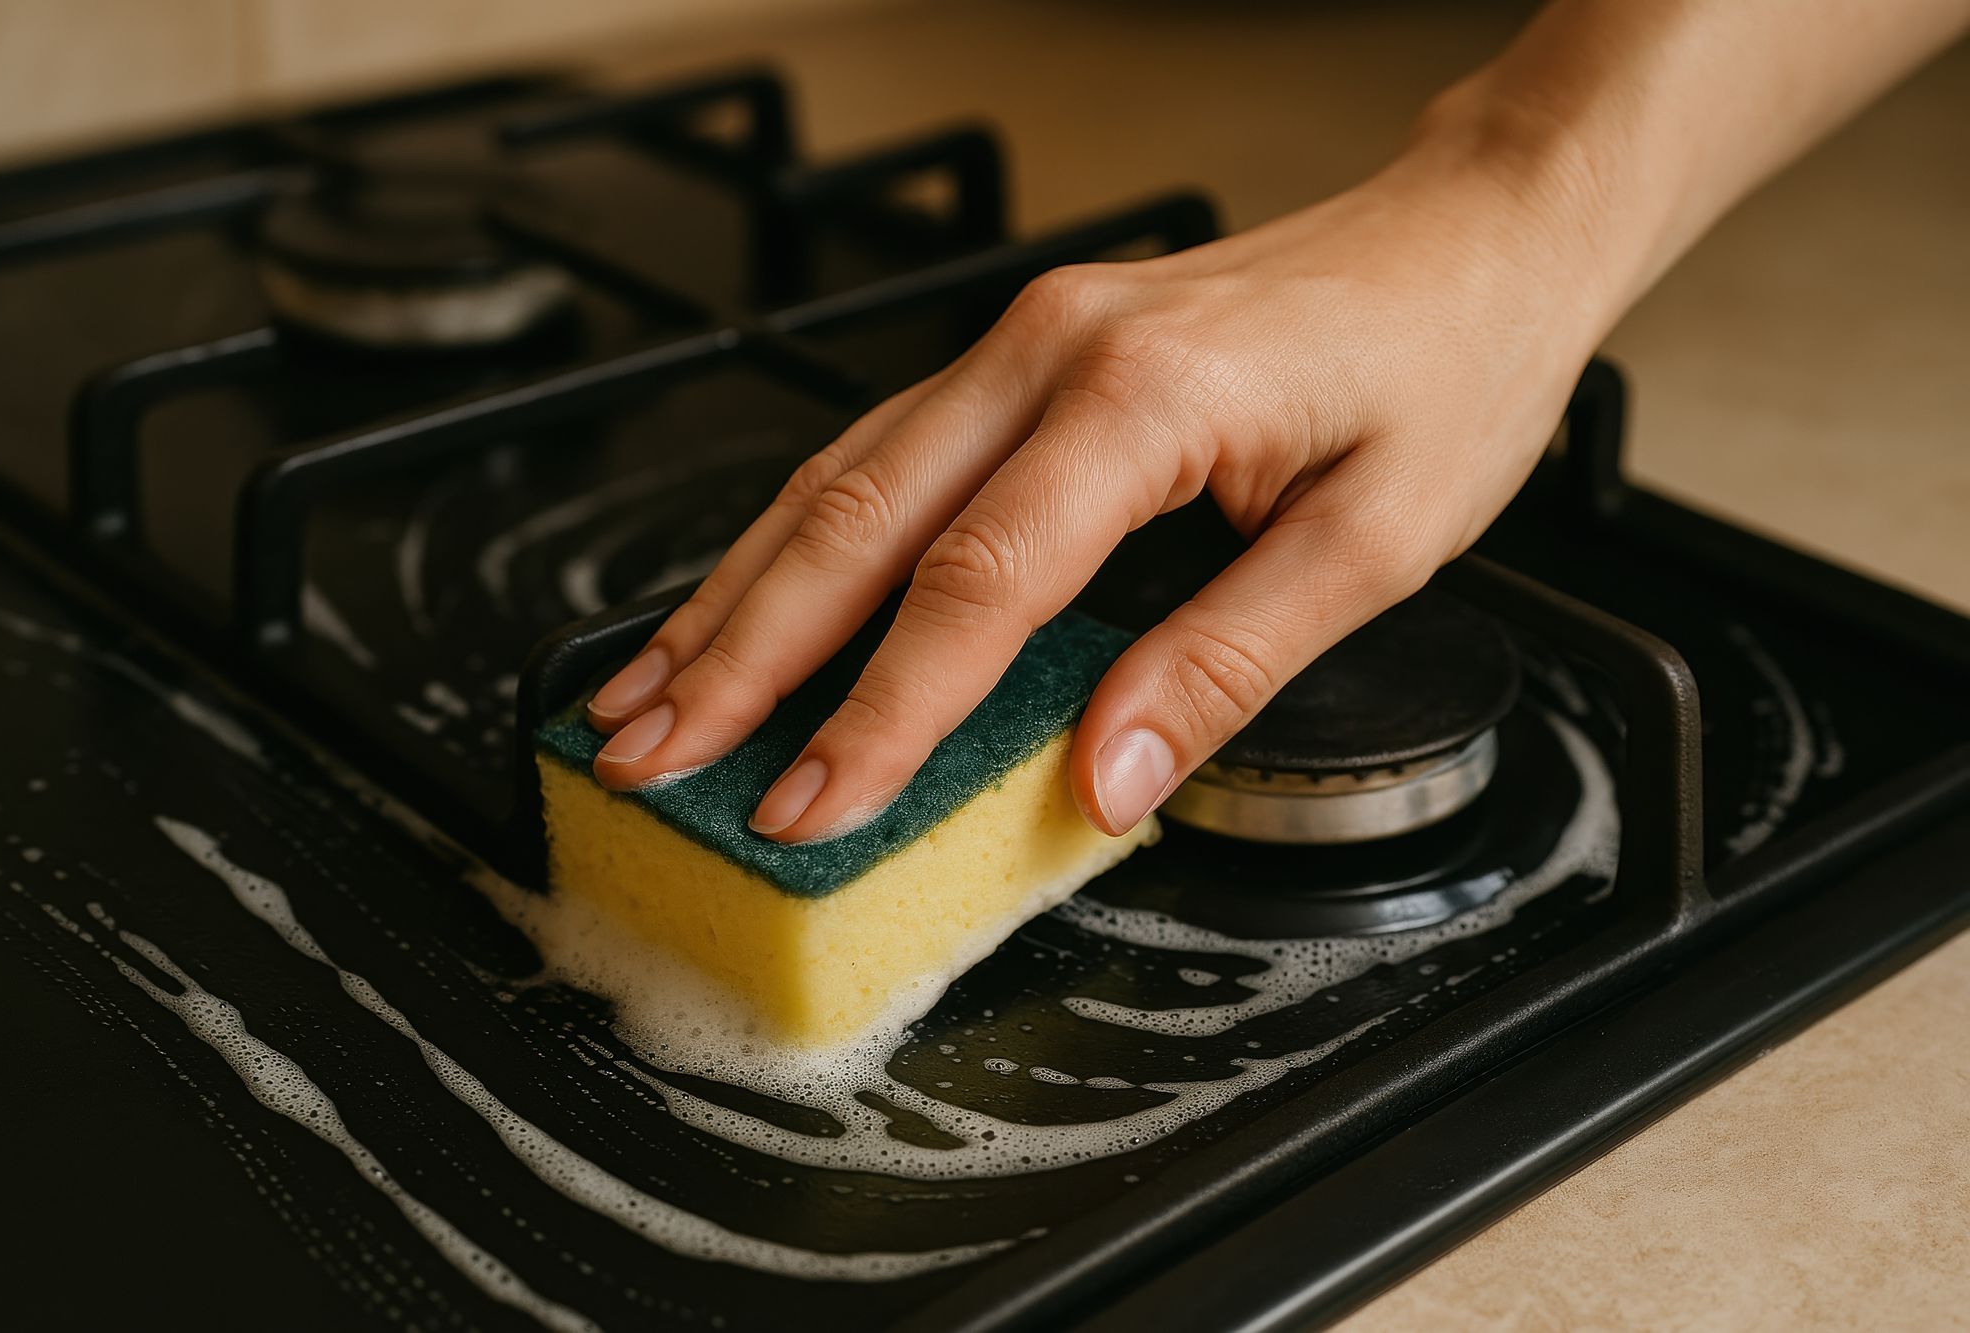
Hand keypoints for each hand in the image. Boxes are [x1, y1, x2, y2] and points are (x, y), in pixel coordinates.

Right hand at [584, 121, 1610, 841]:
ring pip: (839, 474)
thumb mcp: (1378, 541)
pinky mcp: (1026, 353)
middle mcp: (1051, 349)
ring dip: (739, 592)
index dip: (880, 712)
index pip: (973, 582)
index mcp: (1140, 396)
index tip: (806, 809)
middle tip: (649, 757)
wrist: (1476, 231)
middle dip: (739, 652)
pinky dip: (798, 537)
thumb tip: (1104, 777)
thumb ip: (1226, 660)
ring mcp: (1026, 339)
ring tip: (650, 691)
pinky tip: (750, 596)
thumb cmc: (1446, 365)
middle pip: (854, 516)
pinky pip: (881, 449)